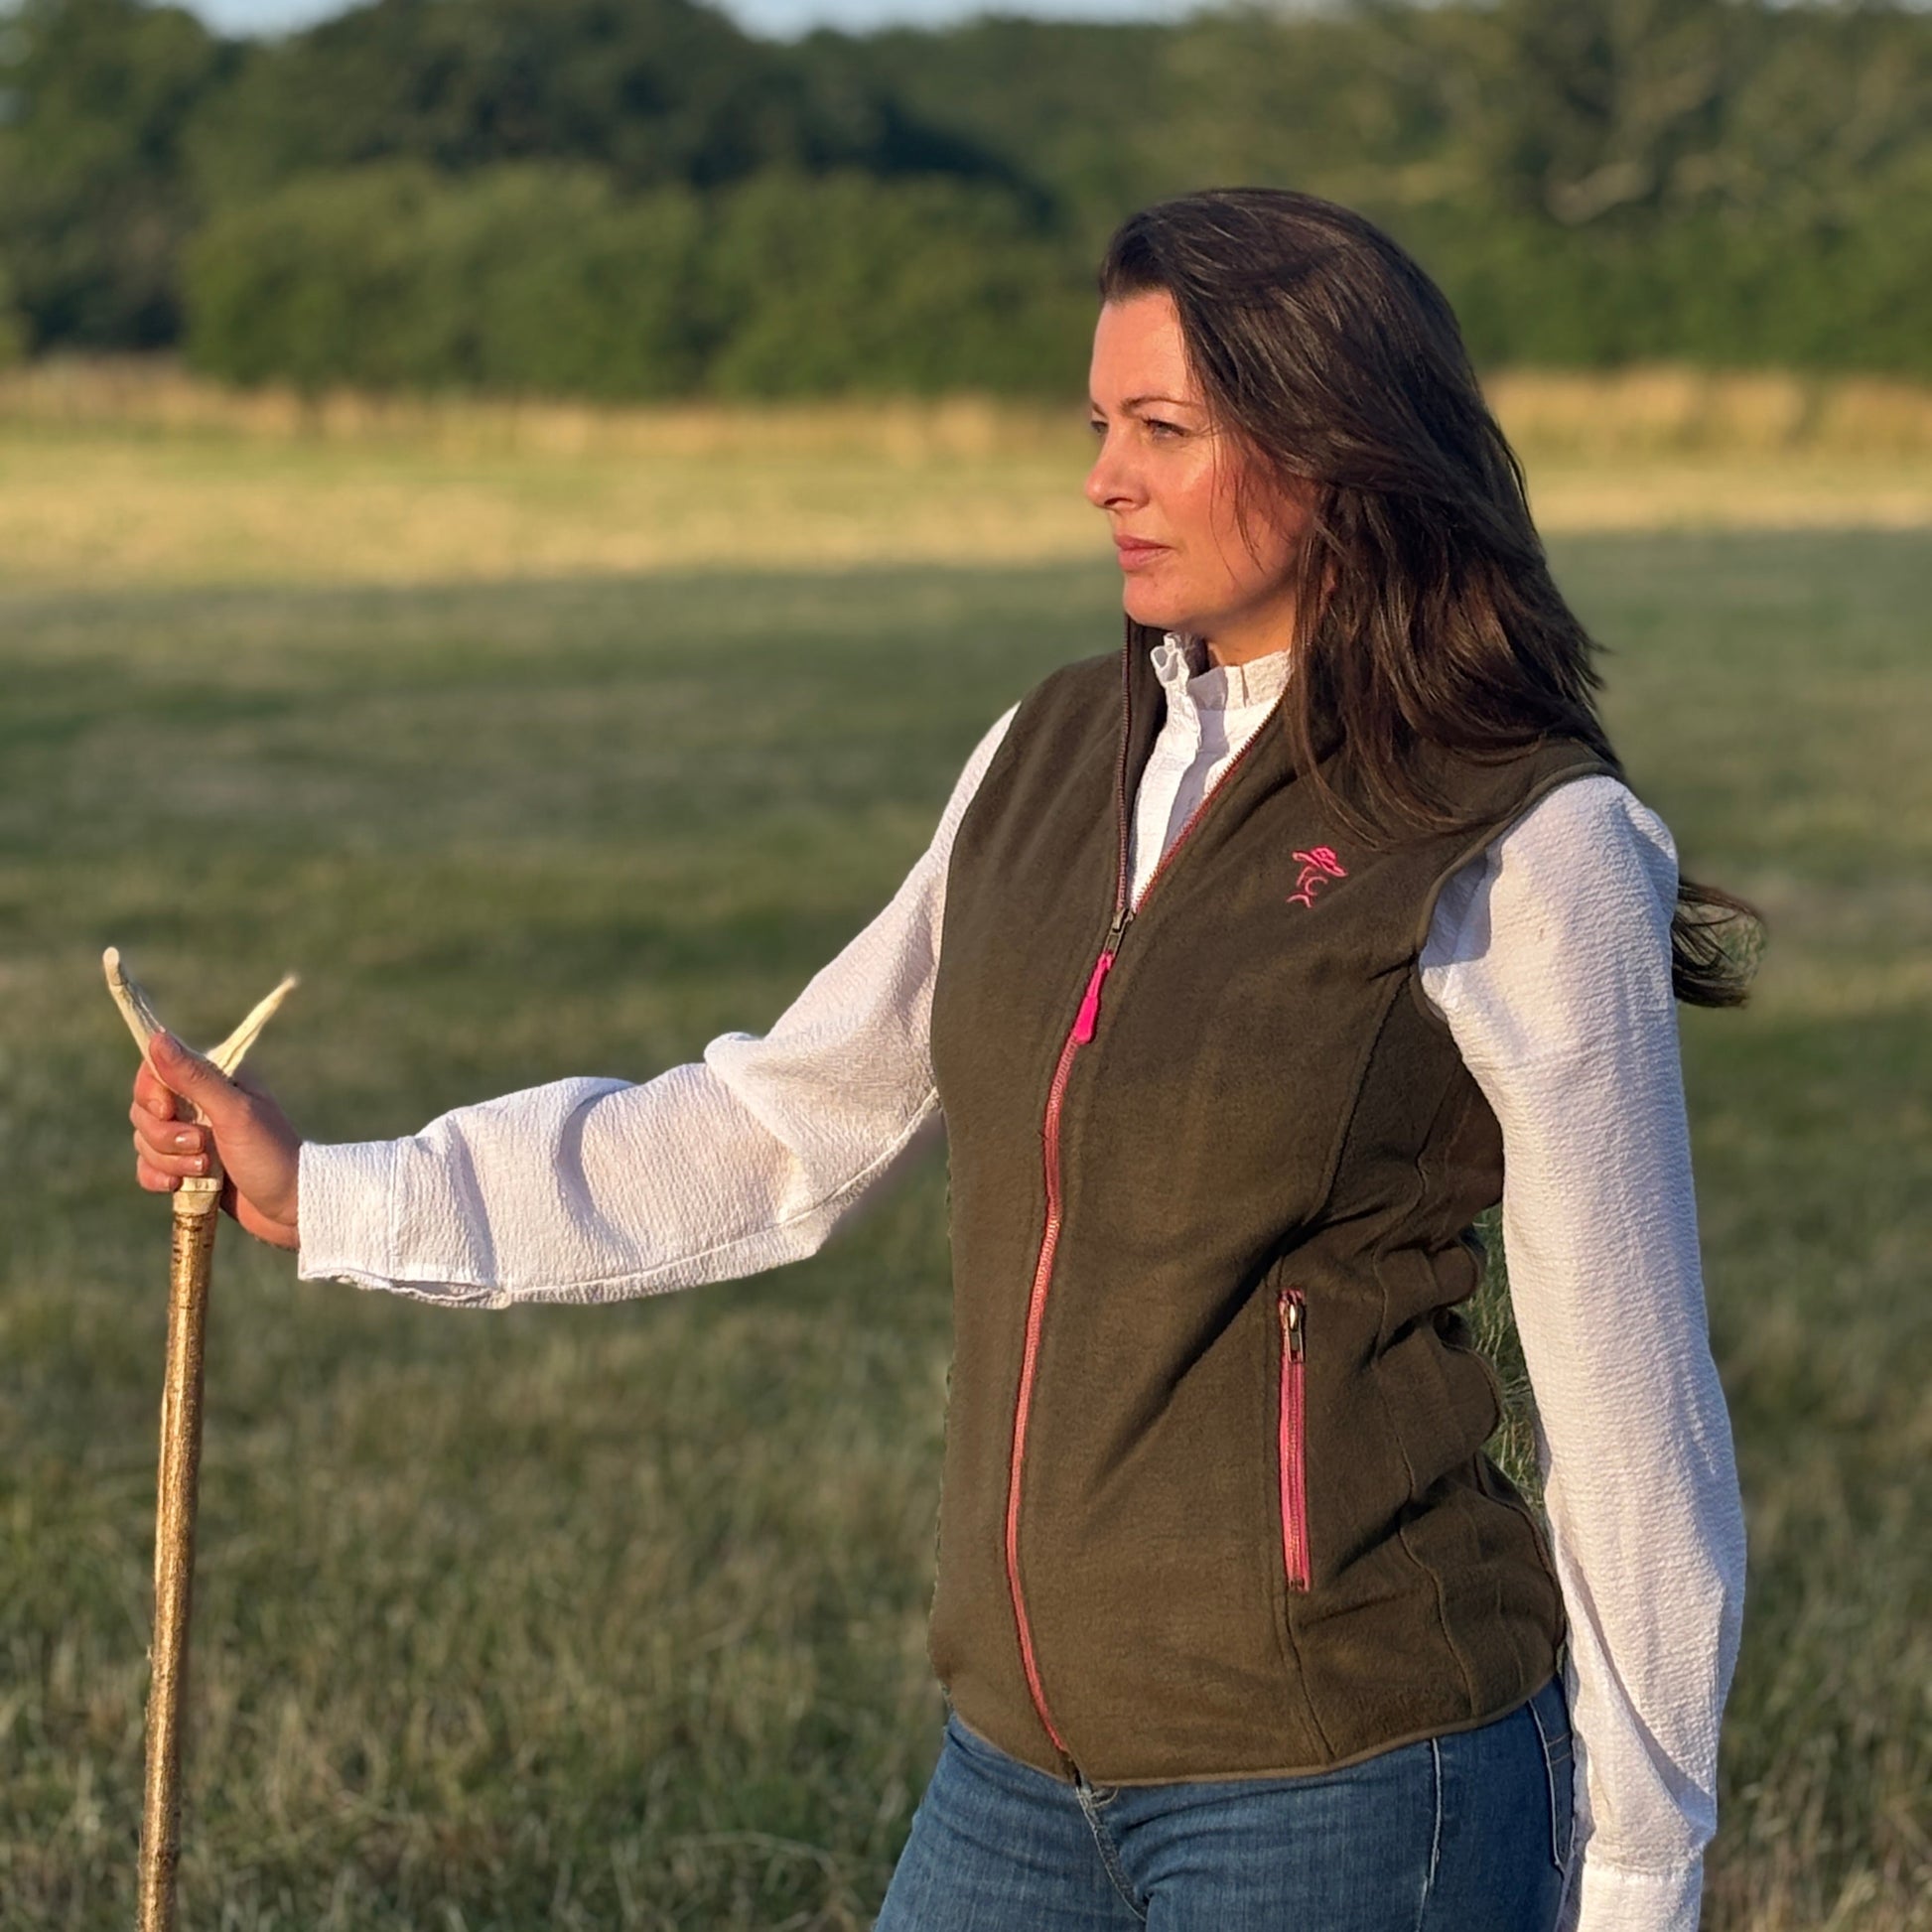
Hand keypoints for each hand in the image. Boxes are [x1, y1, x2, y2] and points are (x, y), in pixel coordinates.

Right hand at [130, 1031, 301, 1249]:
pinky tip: (177, 1187)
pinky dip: (156, 1177)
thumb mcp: (235, 1112)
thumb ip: (195, 1078)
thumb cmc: (272, 1155)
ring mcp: (191, 1137)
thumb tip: (157, 1037)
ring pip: (145, 1140)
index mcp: (215, 1080)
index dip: (152, 1092)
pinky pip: (148, 1167)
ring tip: (205, 1170)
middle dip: (164, 1134)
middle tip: (201, 1146)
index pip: (157, 1070)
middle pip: (145, 1108)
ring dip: (168, 1159)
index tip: (166, 1110)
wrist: (293, 1207)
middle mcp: (200, 1105)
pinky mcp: (186, 1166)